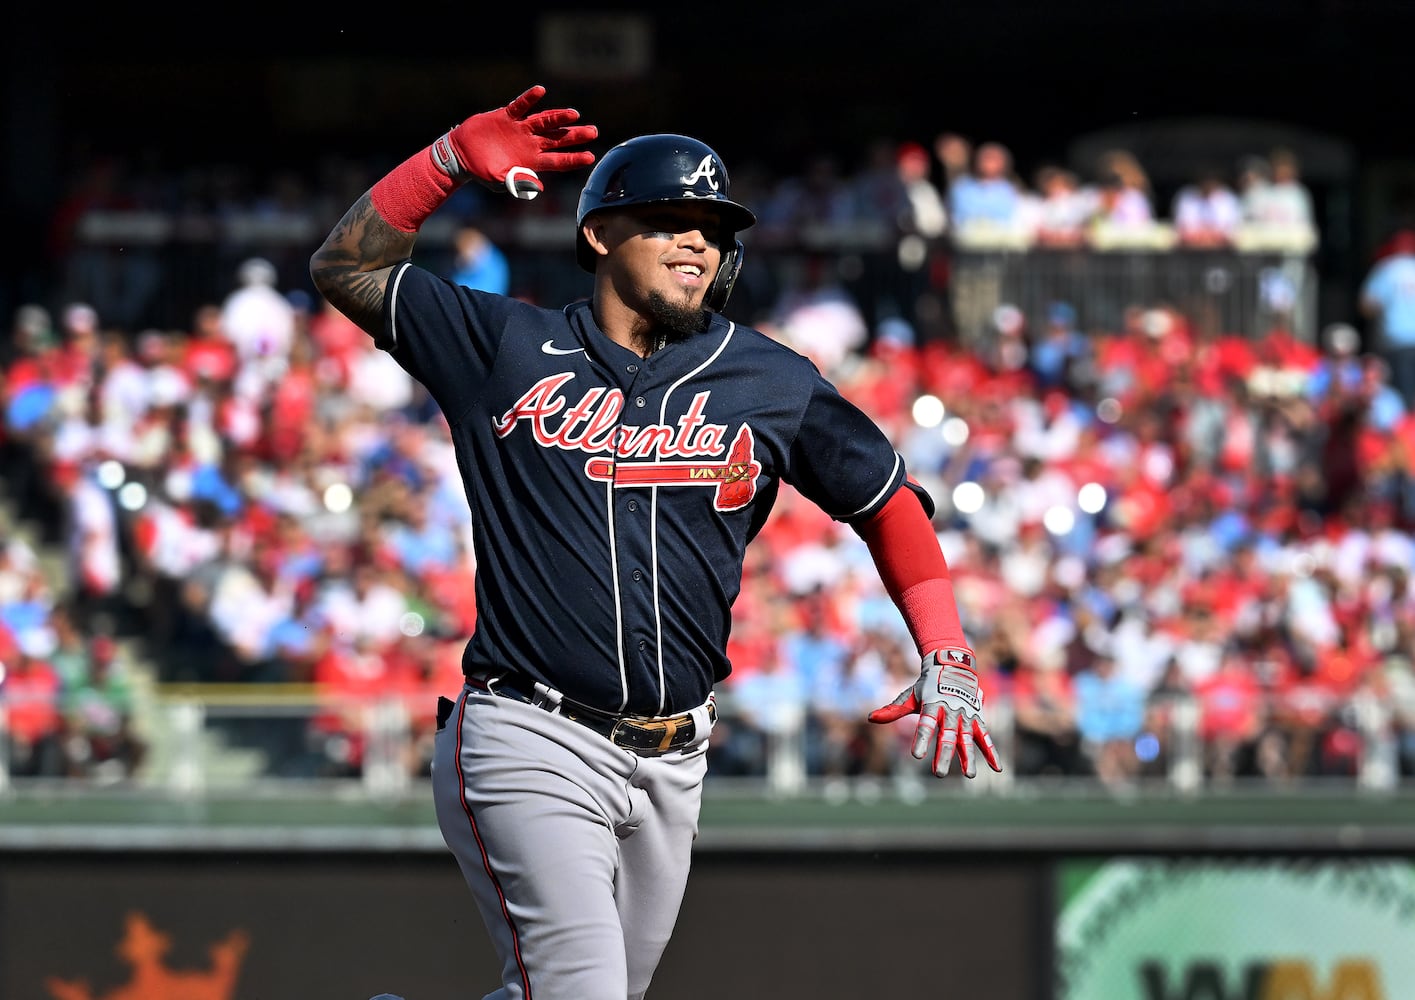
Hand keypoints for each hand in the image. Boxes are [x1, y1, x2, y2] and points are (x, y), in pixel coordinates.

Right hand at [432, 85, 597, 198]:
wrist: (463, 155)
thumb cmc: (483, 171)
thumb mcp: (501, 181)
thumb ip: (518, 182)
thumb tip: (538, 187)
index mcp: (532, 161)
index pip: (558, 160)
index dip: (574, 158)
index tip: (590, 156)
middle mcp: (531, 143)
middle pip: (557, 139)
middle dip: (575, 135)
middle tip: (593, 132)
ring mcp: (521, 128)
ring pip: (544, 121)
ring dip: (558, 117)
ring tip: (575, 114)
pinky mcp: (507, 116)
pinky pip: (520, 106)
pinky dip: (529, 99)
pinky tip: (540, 91)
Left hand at [868, 647, 1001, 777]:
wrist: (953, 665)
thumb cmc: (926, 685)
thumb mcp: (910, 695)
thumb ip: (893, 710)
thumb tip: (872, 718)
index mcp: (932, 704)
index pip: (925, 725)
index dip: (921, 740)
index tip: (916, 756)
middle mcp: (951, 711)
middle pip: (948, 735)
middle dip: (943, 755)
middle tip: (938, 774)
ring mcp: (966, 715)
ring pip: (968, 738)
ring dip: (969, 756)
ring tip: (969, 775)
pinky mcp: (977, 719)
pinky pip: (986, 737)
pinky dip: (991, 751)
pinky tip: (996, 768)